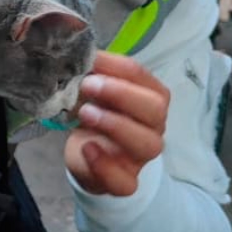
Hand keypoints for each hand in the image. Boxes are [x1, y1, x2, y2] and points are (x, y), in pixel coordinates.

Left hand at [64, 53, 169, 196]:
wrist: (87, 155)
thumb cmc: (95, 115)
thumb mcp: (93, 91)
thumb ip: (91, 73)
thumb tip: (76, 50)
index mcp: (148, 98)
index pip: (144, 78)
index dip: (117, 68)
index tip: (89, 61)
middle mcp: (152, 126)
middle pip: (155, 109)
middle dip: (121, 94)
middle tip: (88, 86)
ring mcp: (140, 156)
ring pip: (148, 144)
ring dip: (116, 125)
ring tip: (85, 113)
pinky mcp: (124, 181)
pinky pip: (126, 181)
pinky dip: (106, 165)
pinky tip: (87, 148)